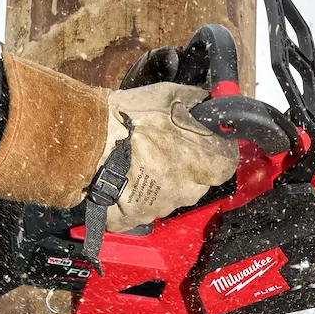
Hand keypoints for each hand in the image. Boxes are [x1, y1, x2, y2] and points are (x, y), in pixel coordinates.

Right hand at [103, 82, 239, 228]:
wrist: (88, 141)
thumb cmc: (130, 119)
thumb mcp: (171, 96)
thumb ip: (197, 101)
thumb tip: (208, 101)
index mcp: (204, 163)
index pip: (226, 163)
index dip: (215, 150)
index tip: (203, 141)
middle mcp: (188, 191)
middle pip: (198, 181)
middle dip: (186, 166)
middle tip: (164, 146)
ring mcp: (162, 207)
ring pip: (170, 195)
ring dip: (161, 180)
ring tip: (139, 159)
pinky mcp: (135, 217)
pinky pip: (143, 208)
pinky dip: (137, 195)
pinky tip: (125, 177)